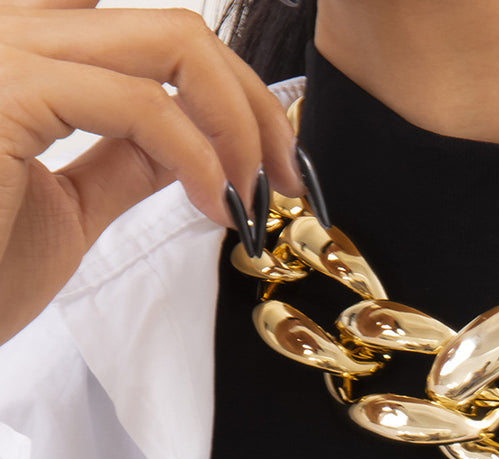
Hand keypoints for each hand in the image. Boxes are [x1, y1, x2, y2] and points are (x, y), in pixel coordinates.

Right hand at [0, 0, 303, 344]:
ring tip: (254, 198)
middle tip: (285, 180)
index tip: (266, 153)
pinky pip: (143, 106)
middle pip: (175, 28)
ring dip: (241, 127)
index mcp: (25, 52)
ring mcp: (4, 49)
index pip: (147, 32)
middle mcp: (12, 29)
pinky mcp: (4, 87)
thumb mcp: (69, 206)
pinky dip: (200, 157)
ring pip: (173, 42)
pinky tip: (214, 204)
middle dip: (253, 105)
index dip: (223, 83)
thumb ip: (125, 159)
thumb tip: (189, 144)